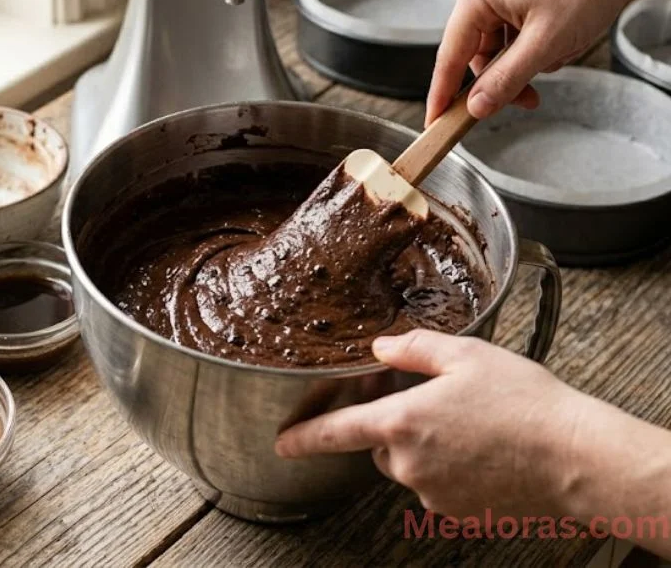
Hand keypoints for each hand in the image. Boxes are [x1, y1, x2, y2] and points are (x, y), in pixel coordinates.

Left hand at [275, 330, 588, 518]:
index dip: (304, 437)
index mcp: (402, 421)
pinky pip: (440, 487)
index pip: (336, 432)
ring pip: (413, 466)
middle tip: (445, 407)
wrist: (576, 458)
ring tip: (476, 429)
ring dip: (430, 448)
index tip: (283, 443)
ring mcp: (433, 493)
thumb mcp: (466, 355)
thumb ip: (413, 348)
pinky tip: (487, 453)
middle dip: (401, 427)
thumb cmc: (525, 403)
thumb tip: (382, 348)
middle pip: (383, 445)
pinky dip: (454, 471)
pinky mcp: (458, 513)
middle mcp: (410, 463)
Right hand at [426, 0, 664, 124]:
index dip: (442, 94)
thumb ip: (505, 81)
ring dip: (525, 56)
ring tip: (558, 55)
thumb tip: (476, 107)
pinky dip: (534, 37)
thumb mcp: (546, 45)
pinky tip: (561, 37)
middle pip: (478, 47)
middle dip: (504, 74)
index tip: (435, 122)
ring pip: (500, 36)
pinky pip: (515, 19)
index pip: (449, 55)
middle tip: (528, 97)